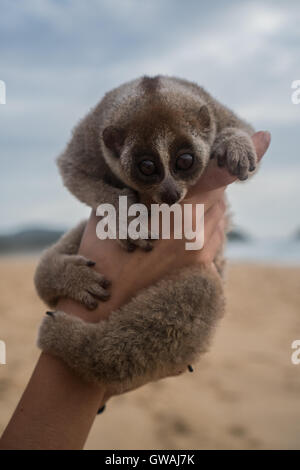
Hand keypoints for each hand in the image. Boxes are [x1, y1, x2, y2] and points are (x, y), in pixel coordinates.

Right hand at [57, 131, 270, 323]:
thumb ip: (128, 193)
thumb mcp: (108, 217)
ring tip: (181, 213)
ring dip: (208, 209)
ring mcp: (202, 256)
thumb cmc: (102, 261)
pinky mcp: (203, 272)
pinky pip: (214, 241)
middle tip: (186, 187)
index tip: (263, 138)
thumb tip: (141, 183)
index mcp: (177, 216)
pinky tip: (182, 236)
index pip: (216, 178)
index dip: (240, 156)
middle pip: (218, 197)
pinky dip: (206, 231)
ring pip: (219, 219)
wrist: (106, 310)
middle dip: (207, 186)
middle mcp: (198, 234)